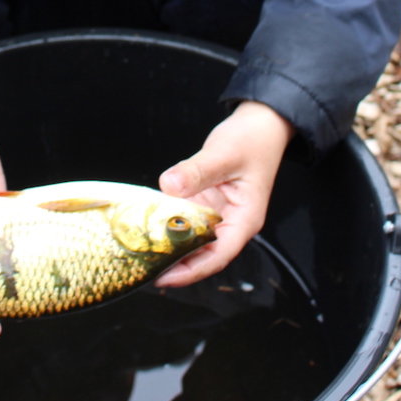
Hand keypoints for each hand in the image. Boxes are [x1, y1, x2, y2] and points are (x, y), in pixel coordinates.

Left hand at [155, 101, 292, 287]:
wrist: (259, 123)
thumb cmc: (252, 140)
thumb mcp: (224, 153)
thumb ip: (197, 171)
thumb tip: (170, 185)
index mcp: (244, 219)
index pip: (218, 256)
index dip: (191, 271)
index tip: (164, 277)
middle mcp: (231, 222)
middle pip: (202, 254)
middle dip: (175, 264)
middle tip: (142, 267)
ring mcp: (217, 214)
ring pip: (192, 239)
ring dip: (169, 246)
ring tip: (140, 253)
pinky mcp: (205, 202)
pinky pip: (185, 219)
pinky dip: (168, 223)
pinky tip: (146, 226)